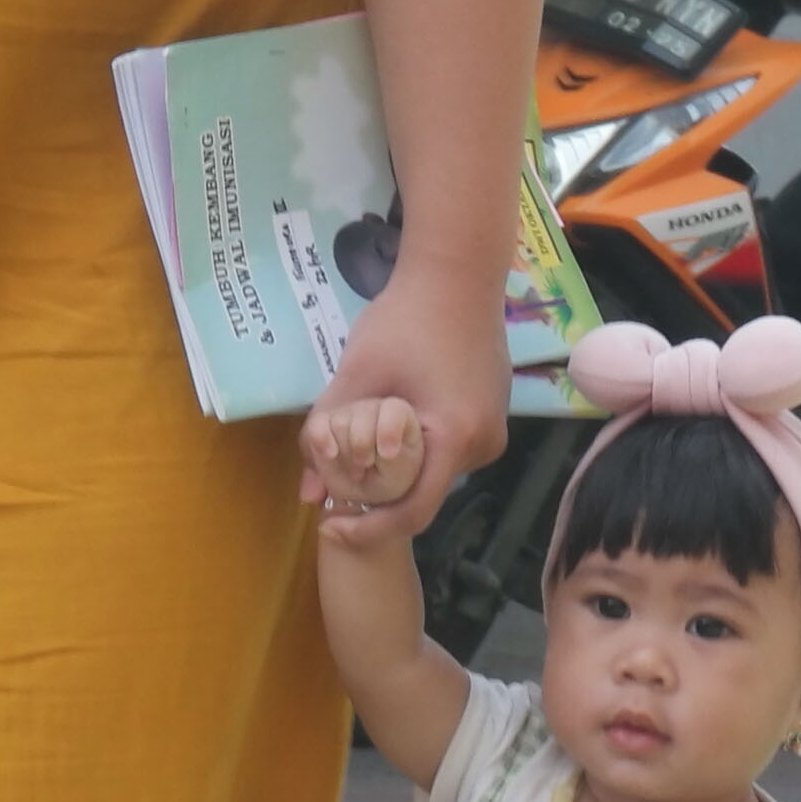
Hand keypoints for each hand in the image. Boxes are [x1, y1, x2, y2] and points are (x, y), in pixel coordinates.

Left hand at [311, 262, 505, 530]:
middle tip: (336, 484)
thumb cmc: (405, 319)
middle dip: (379, 497)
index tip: (330, 524)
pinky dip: (417, 451)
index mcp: (455, 438)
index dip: (368, 529)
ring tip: (358, 454)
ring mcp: (494, 430)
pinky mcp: (492, 415)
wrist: (457, 272)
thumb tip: (306, 494)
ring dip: (397, 471)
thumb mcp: (356, 375)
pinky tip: (388, 430)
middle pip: (425, 493)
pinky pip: (450, 451)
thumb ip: (325, 435)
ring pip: (436, 472)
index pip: (413, 513)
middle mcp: (484, 445)